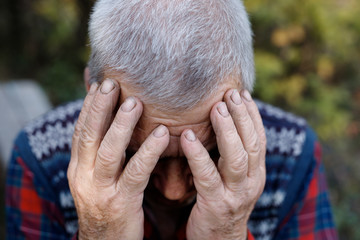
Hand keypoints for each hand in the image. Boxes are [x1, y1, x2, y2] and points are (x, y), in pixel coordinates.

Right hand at [67, 79, 168, 238]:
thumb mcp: (96, 178)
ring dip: (121, 125)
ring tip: (136, 102)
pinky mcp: (121, 203)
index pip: (80, 131)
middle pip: (89, 136)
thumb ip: (102, 152)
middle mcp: (83, 177)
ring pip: (109, 152)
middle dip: (100, 107)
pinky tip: (162, 135)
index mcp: (77, 168)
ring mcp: (100, 191)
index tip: (99, 82)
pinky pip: (136, 173)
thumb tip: (112, 123)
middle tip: (112, 82)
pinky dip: (148, 151)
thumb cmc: (107, 205)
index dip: (89, 106)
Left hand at [181, 89, 265, 239]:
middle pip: (252, 144)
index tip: (242, 92)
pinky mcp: (216, 205)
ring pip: (236, 159)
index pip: (260, 138)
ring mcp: (236, 195)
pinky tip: (187, 137)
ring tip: (216, 108)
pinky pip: (207, 177)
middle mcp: (252, 183)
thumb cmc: (223, 202)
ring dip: (227, 131)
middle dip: (242, 117)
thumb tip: (225, 122)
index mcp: (257, 173)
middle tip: (231, 93)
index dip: (253, 115)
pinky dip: (198, 155)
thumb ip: (232, 154)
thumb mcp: (235, 179)